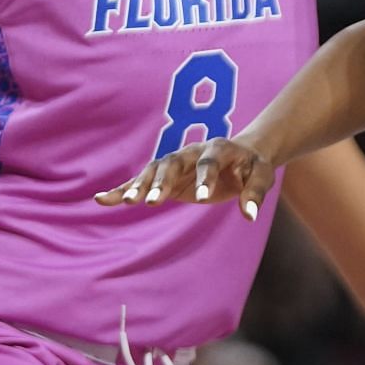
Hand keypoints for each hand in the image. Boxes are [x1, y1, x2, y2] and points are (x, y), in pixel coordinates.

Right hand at [95, 136, 277, 220]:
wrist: (242, 155)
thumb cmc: (253, 166)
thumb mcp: (262, 176)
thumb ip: (256, 193)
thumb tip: (249, 216)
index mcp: (218, 147)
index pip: (209, 162)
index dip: (205, 177)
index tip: (201, 197)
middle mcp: (191, 151)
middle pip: (173, 163)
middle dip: (163, 181)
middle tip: (153, 201)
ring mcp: (175, 162)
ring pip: (153, 171)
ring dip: (140, 185)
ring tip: (127, 202)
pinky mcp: (164, 177)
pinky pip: (140, 181)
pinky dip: (121, 189)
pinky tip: (101, 199)